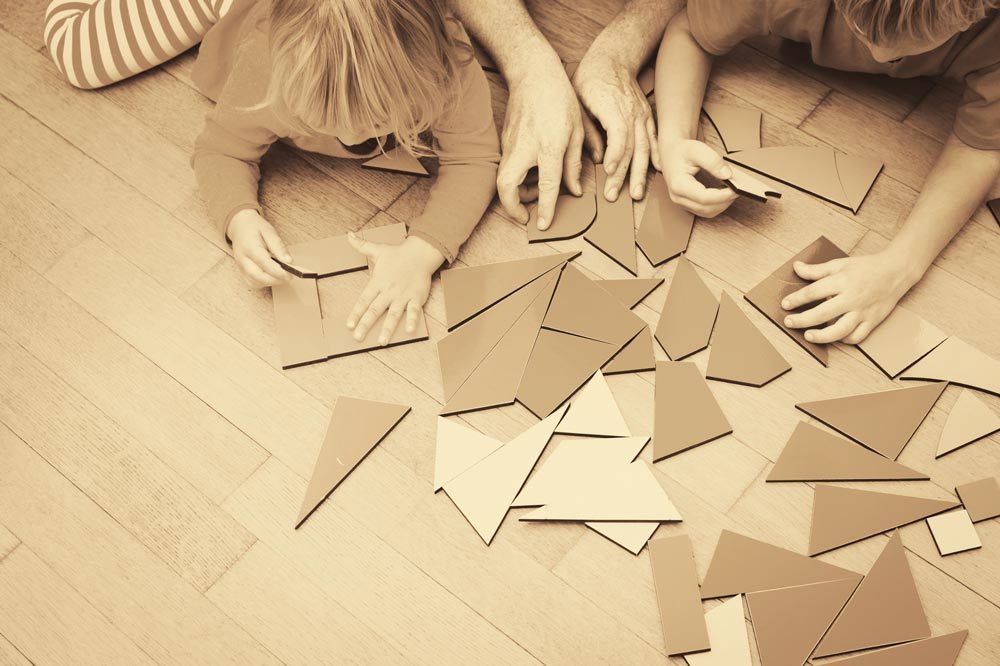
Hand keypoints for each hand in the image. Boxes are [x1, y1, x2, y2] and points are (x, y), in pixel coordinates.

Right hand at [226, 209, 292, 286]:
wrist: (240, 227)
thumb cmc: (255, 228)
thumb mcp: (269, 231)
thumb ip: (278, 246)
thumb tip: (289, 261)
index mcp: (249, 246)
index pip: (263, 262)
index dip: (277, 271)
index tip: (290, 275)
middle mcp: (242, 259)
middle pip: (258, 276)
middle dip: (275, 280)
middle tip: (289, 276)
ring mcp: (241, 267)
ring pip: (255, 282)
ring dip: (271, 282)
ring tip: (282, 275)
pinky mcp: (242, 272)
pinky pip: (253, 283)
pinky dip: (264, 283)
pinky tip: (272, 276)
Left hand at [345, 234, 442, 344]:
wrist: (420, 253)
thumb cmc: (398, 253)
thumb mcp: (377, 249)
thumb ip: (361, 245)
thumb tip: (349, 234)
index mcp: (377, 282)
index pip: (363, 300)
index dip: (355, 313)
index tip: (348, 325)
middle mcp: (389, 291)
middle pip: (375, 310)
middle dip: (365, 325)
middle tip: (357, 337)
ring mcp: (403, 295)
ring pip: (393, 314)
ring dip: (387, 328)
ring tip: (382, 341)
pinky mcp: (416, 297)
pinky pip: (414, 311)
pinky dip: (412, 320)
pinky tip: (409, 331)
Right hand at [498, 55, 583, 231]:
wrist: (533, 73)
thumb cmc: (559, 99)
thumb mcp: (576, 131)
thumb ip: (574, 164)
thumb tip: (573, 190)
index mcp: (548, 145)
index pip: (547, 185)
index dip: (546, 208)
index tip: (543, 224)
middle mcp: (524, 148)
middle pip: (507, 186)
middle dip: (512, 207)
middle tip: (526, 216)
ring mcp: (510, 144)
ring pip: (504, 178)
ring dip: (517, 193)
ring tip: (536, 194)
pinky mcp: (505, 141)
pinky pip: (507, 167)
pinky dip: (517, 178)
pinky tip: (532, 175)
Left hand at [572, 50, 659, 201]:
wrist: (613, 57)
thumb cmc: (590, 79)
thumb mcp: (578, 101)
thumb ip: (587, 131)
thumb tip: (598, 158)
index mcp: (612, 107)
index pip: (619, 135)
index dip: (615, 155)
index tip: (609, 171)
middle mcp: (631, 113)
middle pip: (631, 148)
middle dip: (624, 175)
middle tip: (614, 196)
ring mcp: (641, 115)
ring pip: (644, 147)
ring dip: (641, 172)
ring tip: (636, 193)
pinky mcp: (646, 116)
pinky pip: (654, 138)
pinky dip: (656, 155)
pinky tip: (658, 171)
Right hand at [659, 138, 738, 216]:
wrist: (670, 153)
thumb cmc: (682, 151)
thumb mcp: (697, 149)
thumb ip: (713, 161)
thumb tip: (727, 175)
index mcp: (678, 185)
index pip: (704, 198)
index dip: (722, 195)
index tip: (736, 188)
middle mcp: (678, 197)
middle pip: (706, 208)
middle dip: (725, 201)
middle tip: (737, 189)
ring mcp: (681, 203)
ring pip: (707, 212)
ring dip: (722, 205)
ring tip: (731, 191)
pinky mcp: (687, 204)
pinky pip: (705, 211)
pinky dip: (717, 205)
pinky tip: (723, 195)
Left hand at [781, 252, 920, 344]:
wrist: (896, 272)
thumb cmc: (865, 268)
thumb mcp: (839, 264)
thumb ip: (816, 270)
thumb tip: (796, 267)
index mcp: (842, 281)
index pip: (813, 292)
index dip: (796, 299)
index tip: (785, 304)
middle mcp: (852, 298)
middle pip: (822, 313)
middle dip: (802, 320)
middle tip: (789, 322)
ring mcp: (863, 312)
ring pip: (840, 330)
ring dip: (822, 336)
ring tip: (808, 336)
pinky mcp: (872, 321)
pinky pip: (857, 337)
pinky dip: (844, 340)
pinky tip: (834, 337)